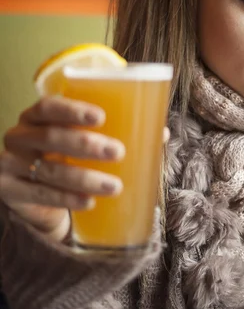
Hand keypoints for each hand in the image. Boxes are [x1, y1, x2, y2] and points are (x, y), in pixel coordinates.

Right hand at [0, 96, 125, 241]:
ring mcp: (10, 164)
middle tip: (118, 152)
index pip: (48, 106)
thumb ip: (118, 134)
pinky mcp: (9, 191)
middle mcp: (19, 136)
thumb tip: (163, 133)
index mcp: (36, 117)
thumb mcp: (85, 145)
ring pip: (48, 170)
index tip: (101, 117)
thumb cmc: (67, 161)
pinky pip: (40, 195)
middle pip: (50, 136)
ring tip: (115, 186)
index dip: (73, 110)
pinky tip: (89, 202)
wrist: (38, 199)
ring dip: (84, 178)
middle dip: (86, 145)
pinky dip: (67, 199)